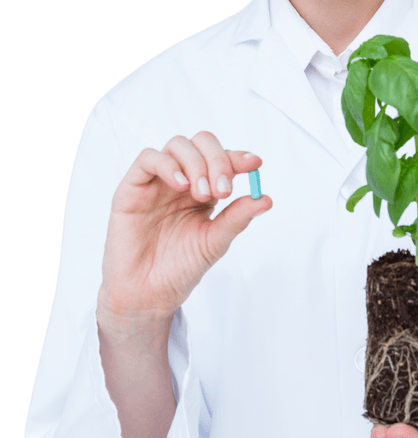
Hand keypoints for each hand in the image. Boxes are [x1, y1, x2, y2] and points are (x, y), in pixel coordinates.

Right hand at [97, 131, 271, 327]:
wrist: (148, 294)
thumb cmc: (179, 268)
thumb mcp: (214, 242)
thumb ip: (237, 218)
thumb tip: (266, 199)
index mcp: (204, 189)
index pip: (223, 159)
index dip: (238, 157)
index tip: (254, 164)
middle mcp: (181, 180)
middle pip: (201, 143)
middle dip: (218, 159)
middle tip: (224, 190)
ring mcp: (157, 182)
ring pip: (178, 145)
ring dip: (197, 164)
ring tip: (203, 195)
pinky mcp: (132, 188)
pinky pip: (147, 158)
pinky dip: (167, 165)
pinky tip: (181, 185)